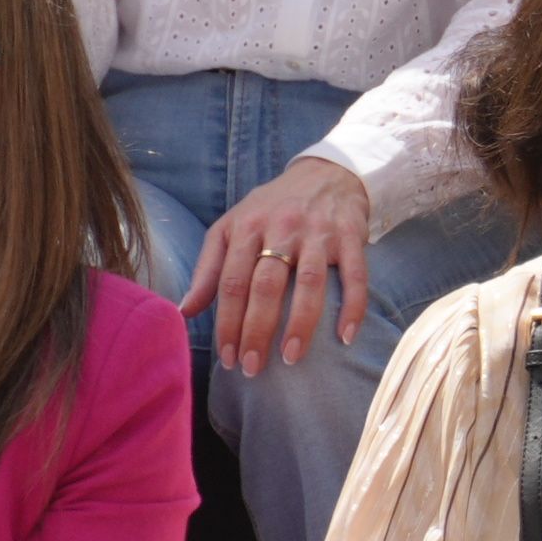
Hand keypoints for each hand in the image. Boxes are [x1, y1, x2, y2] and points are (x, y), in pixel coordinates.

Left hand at [185, 156, 376, 375]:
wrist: (326, 173)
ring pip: (309, 284)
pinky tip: (345, 337)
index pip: (232, 281)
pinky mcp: (351, 236)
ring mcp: (318, 233)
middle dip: (257, 330)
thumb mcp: (232, 227)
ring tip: (291, 358)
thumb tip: (186, 311)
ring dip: (300, 324)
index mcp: (247, 227)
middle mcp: (281, 228)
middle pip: (266, 285)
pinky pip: (355, 276)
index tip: (228, 357)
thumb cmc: (272, 208)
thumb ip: (209, 268)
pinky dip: (352, 307)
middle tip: (252, 367)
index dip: (227, 322)